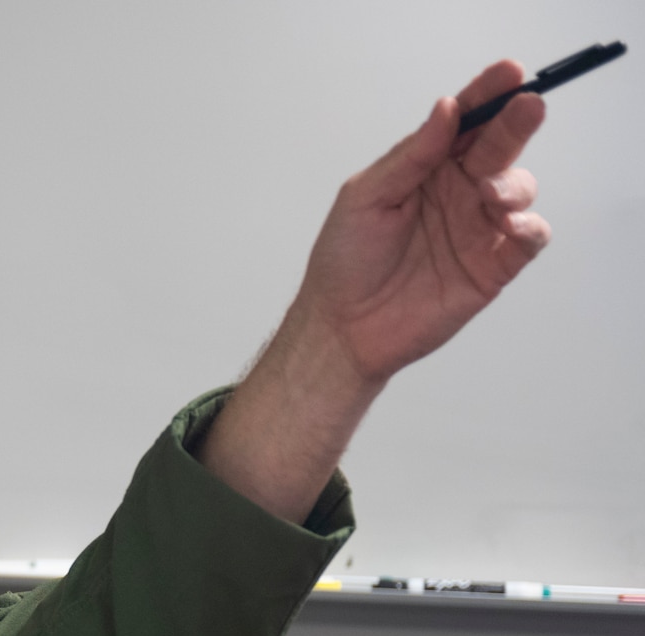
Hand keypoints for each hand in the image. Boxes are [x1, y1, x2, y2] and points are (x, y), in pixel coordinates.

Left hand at [297, 59, 549, 385]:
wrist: (341, 328)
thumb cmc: (344, 261)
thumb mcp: (365, 198)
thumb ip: (409, 157)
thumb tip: (446, 110)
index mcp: (427, 168)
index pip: (466, 122)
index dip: (488, 94)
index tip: (508, 73)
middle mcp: (458, 192)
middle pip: (499, 146)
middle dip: (516, 122)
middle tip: (527, 104)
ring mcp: (477, 227)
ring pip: (519, 188)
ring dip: (513, 183)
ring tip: (488, 194)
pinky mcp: (491, 266)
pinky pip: (529, 238)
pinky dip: (529, 226)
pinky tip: (509, 224)